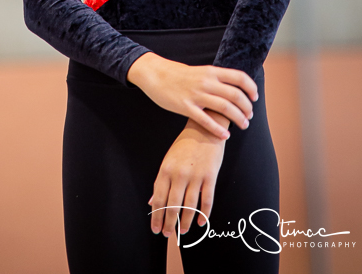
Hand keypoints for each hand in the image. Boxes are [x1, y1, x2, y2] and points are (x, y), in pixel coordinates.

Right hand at [127, 53, 256, 138]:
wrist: (155, 74)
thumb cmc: (178, 74)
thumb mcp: (200, 71)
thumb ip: (215, 78)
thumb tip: (233, 87)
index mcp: (211, 71)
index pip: (239, 77)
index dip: (251, 88)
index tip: (255, 98)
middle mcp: (206, 82)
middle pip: (236, 96)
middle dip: (247, 108)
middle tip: (249, 116)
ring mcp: (196, 95)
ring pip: (225, 109)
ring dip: (238, 119)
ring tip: (243, 125)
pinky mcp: (186, 107)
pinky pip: (206, 121)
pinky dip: (219, 130)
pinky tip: (225, 136)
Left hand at [149, 112, 227, 237]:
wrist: (205, 127)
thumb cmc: (185, 144)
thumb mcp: (169, 159)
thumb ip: (161, 181)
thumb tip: (151, 201)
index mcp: (166, 169)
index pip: (158, 198)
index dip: (156, 216)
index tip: (155, 228)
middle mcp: (179, 174)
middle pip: (172, 205)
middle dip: (169, 223)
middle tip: (167, 234)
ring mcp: (195, 176)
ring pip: (189, 206)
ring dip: (185, 221)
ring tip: (182, 231)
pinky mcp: (210, 177)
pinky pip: (207, 200)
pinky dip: (203, 214)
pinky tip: (200, 222)